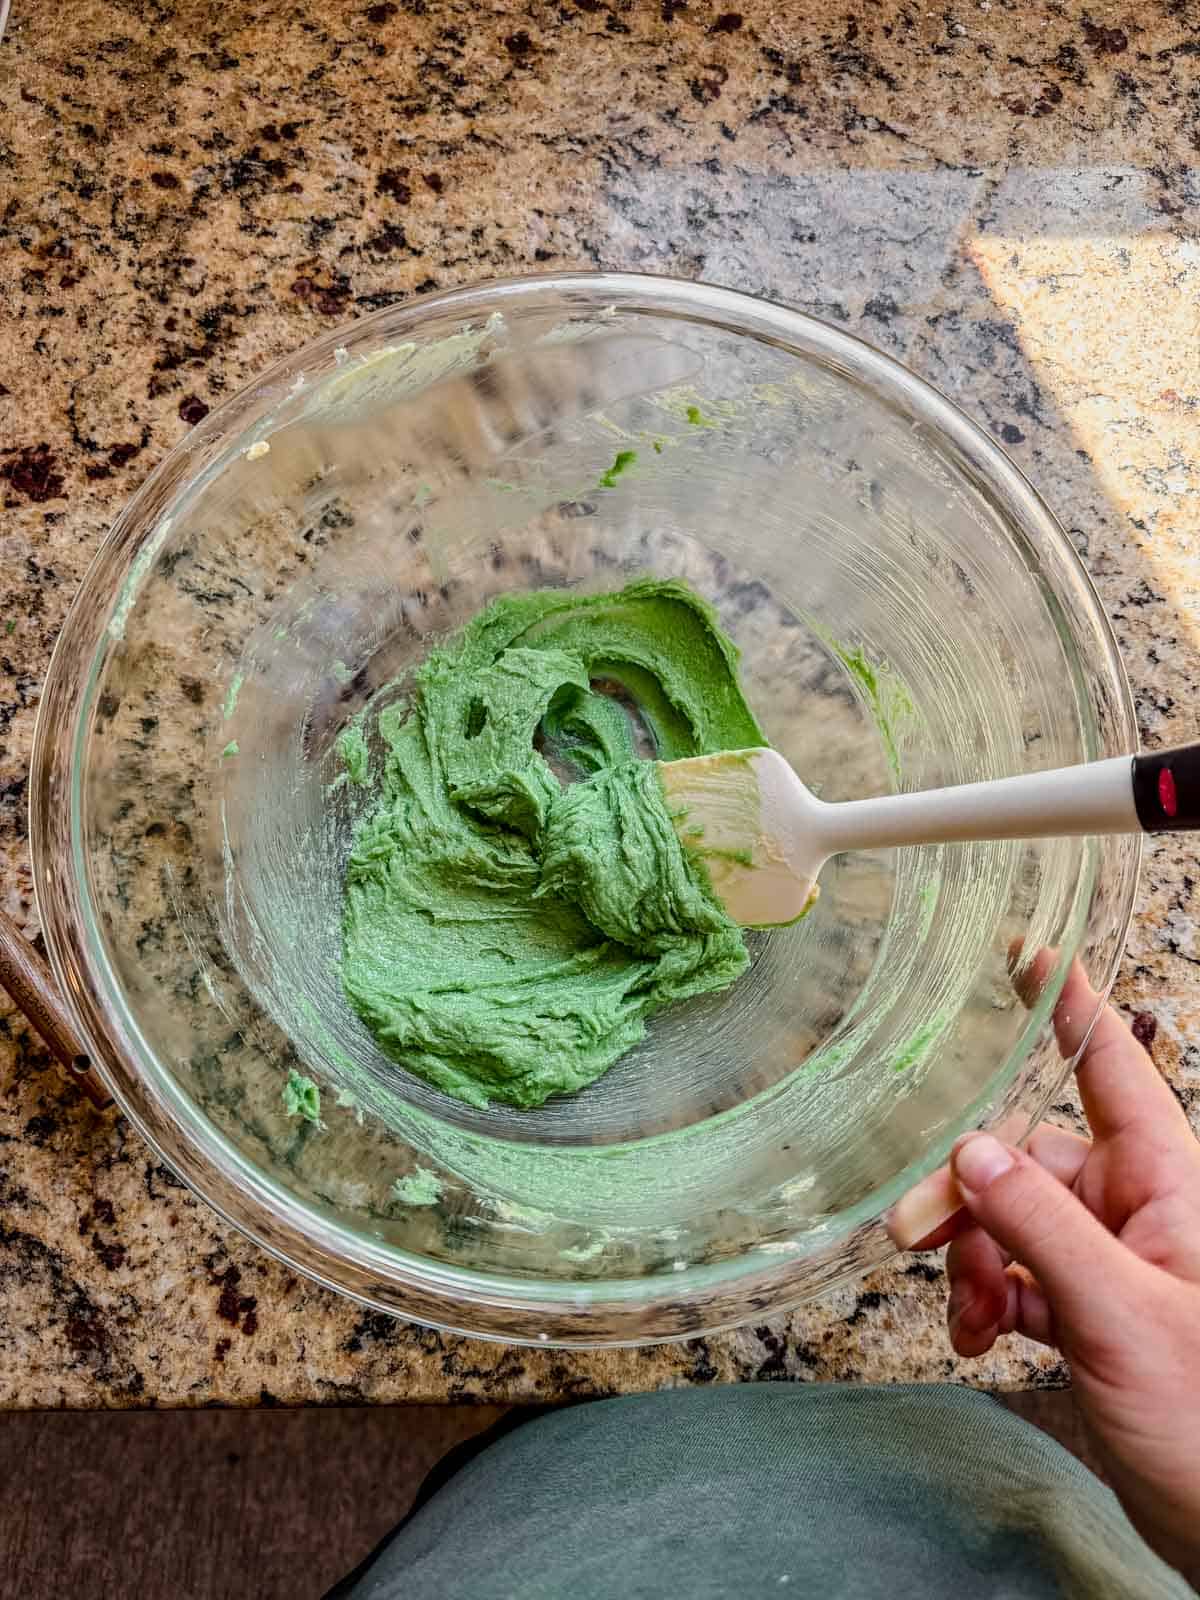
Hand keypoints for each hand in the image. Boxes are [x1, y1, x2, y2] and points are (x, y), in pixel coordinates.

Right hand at [890, 954, 1199, 1578]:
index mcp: (1167, 1182)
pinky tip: (980, 1335)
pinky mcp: (1091, 1311)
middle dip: (970, 1196)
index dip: (1067, 1007)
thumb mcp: (1121, 1315)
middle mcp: (1137, 1210)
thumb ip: (1041, 1227)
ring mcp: (1112, 1261)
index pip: (1110, 1067)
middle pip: (1030, 1157)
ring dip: (974, 1260)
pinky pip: (1019, 1276)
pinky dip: (987, 1298)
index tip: (1027, 956)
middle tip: (921, 1241)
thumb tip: (971, 1152)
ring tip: (968, 1314)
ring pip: (1014, 1221)